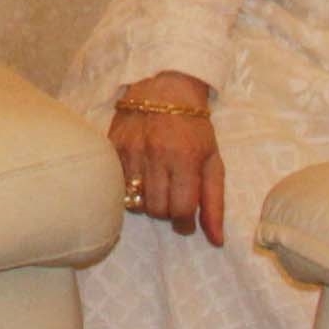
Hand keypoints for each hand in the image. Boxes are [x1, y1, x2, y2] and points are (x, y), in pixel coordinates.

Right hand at [106, 71, 224, 245]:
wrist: (164, 86)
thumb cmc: (194, 127)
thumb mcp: (212, 161)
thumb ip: (215, 202)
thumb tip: (217, 241)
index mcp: (186, 159)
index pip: (181, 210)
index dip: (185, 222)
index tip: (187, 219)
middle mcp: (157, 155)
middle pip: (157, 210)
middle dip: (167, 211)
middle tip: (172, 197)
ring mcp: (131, 151)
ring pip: (134, 202)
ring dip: (147, 201)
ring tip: (156, 184)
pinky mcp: (111, 147)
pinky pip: (116, 185)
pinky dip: (128, 188)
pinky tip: (139, 175)